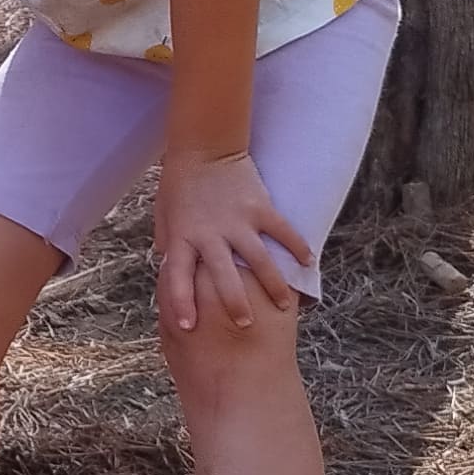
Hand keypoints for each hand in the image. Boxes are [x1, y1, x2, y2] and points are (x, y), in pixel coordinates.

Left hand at [153, 150, 312, 335]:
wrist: (203, 147)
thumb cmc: (179, 183)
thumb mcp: (164, 215)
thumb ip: (167, 242)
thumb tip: (166, 268)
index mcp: (183, 237)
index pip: (178, 277)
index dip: (182, 303)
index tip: (189, 327)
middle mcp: (210, 234)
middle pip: (224, 278)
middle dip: (235, 304)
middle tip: (244, 325)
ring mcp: (237, 221)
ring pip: (259, 261)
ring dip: (273, 286)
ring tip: (284, 307)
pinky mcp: (259, 207)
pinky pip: (282, 231)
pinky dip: (297, 247)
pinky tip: (309, 263)